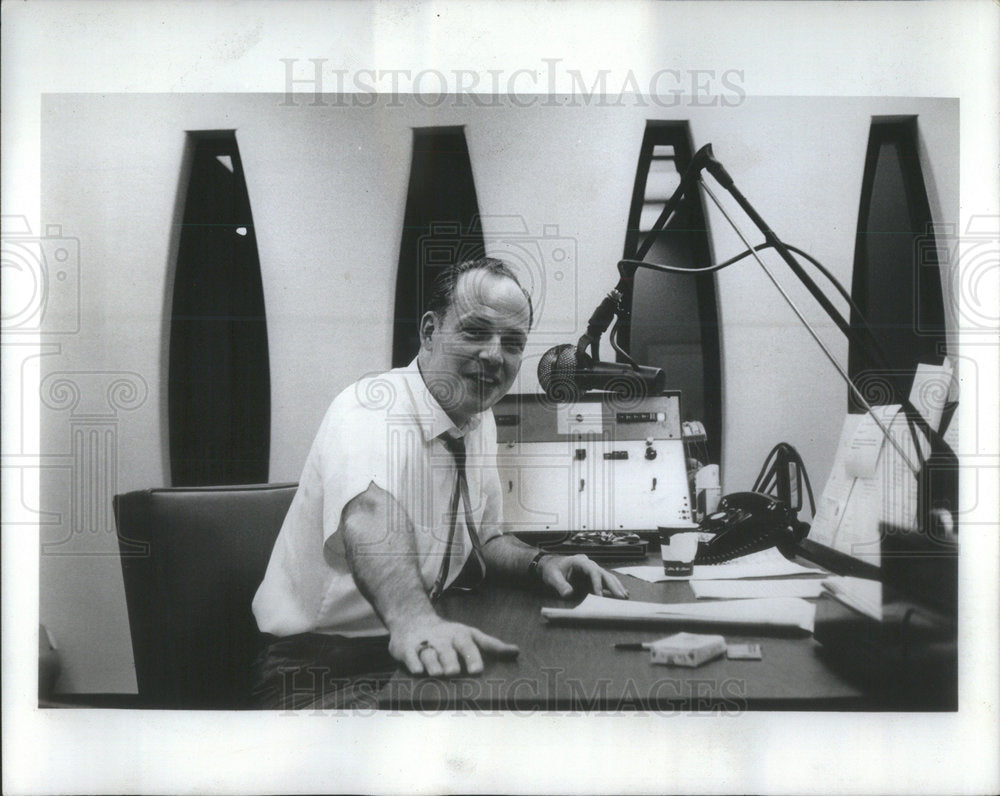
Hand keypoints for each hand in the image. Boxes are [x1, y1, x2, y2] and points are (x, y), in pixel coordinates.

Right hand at [389, 617, 519, 676]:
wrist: (413, 620)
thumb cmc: (448, 635)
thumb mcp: (470, 635)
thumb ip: (492, 645)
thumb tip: (517, 652)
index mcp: (459, 636)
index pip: (468, 645)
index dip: (472, 657)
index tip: (477, 671)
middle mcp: (442, 640)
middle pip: (447, 651)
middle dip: (450, 661)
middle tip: (454, 672)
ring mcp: (423, 644)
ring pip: (428, 654)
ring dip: (433, 664)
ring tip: (438, 673)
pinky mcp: (406, 649)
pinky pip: (410, 656)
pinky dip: (413, 663)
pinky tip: (417, 671)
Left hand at [539, 554, 629, 599]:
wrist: (552, 565)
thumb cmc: (552, 570)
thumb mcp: (553, 577)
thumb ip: (560, 585)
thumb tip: (568, 594)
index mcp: (580, 562)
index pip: (592, 571)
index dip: (597, 583)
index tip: (600, 596)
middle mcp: (589, 565)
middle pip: (604, 574)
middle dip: (613, 586)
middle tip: (621, 597)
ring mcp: (593, 570)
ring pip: (608, 577)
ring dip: (617, 587)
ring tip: (625, 597)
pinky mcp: (593, 577)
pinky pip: (606, 581)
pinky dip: (615, 587)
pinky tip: (623, 593)